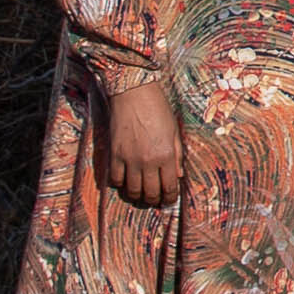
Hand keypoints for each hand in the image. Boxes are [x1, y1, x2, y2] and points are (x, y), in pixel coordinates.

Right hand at [95, 69, 188, 210]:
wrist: (134, 93)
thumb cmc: (158, 108)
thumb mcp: (174, 131)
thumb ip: (177, 155)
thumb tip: (178, 176)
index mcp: (167, 155)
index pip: (169, 187)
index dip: (170, 198)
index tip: (169, 200)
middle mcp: (149, 161)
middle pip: (150, 193)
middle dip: (154, 200)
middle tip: (155, 199)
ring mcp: (130, 159)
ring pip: (132, 190)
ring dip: (137, 195)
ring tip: (140, 193)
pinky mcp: (115, 155)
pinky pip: (115, 180)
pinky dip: (120, 184)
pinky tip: (124, 180)